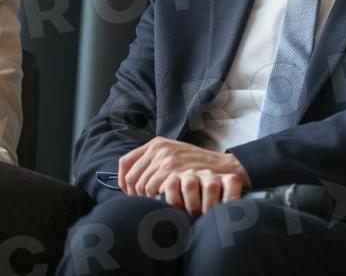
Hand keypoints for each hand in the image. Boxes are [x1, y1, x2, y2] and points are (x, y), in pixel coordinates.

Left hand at [118, 137, 251, 210]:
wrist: (223, 167)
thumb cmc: (198, 164)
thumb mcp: (175, 153)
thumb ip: (155, 159)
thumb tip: (132, 177)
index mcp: (156, 143)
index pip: (125, 162)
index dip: (123, 180)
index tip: (129, 191)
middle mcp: (158, 149)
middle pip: (131, 177)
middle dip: (135, 193)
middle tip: (145, 201)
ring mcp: (165, 159)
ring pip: (141, 186)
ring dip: (146, 198)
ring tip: (156, 202)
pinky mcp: (172, 170)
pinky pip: (152, 190)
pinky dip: (154, 198)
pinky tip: (163, 201)